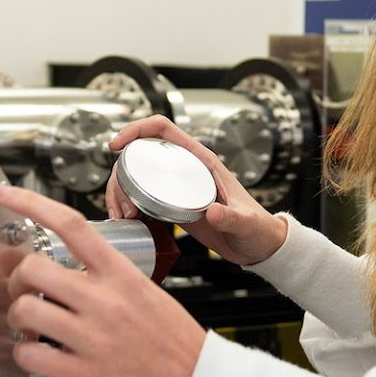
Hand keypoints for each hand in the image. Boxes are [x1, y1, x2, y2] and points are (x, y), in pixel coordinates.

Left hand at [0, 183, 205, 376]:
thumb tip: (70, 271)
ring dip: (17, 319)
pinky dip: (24, 355)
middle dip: (17, 279)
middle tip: (25, 291)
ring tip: (31, 327)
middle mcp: (104, 300)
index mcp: (121, 274)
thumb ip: (108, 278)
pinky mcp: (84, 374)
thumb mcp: (146, 291)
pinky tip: (38, 355)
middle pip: (33, 268)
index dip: (30, 203)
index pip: (70, 224)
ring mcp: (93, 337)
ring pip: (24, 311)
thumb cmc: (176, 341)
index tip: (4, 193)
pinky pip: (30, 356)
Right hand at [105, 116, 286, 266]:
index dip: (136, 129)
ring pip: (135, 175)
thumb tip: (212, 212)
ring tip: (122, 215)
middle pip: (140, 154)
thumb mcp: (246, 223)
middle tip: (122, 203)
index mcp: (202, 160)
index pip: (163, 129)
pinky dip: (127, 205)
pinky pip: (141, 196)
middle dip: (121, 174)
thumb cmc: (256, 229)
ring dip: (120, 192)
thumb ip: (231, 218)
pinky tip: (126, 220)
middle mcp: (186, 168)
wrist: (258, 247)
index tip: (117, 144)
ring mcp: (177, 186)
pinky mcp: (172, 205)